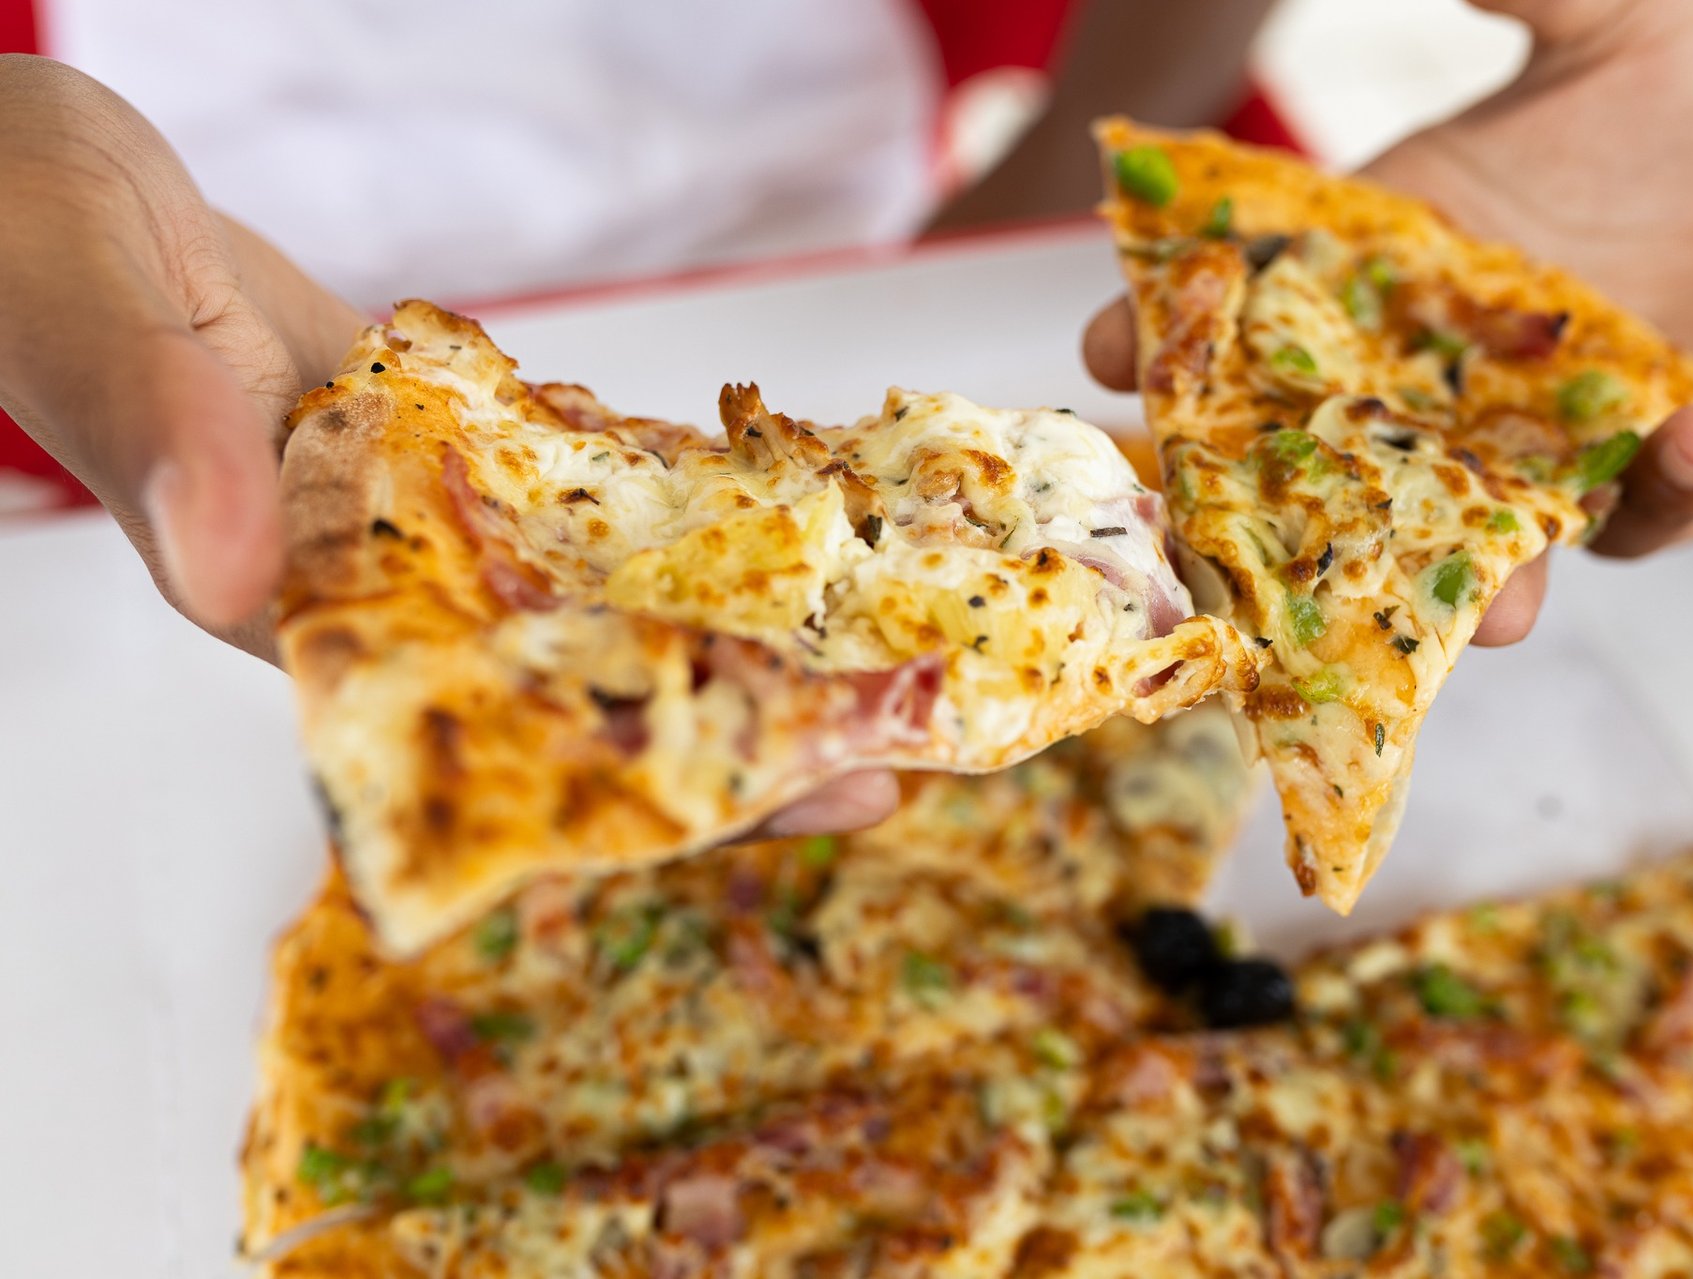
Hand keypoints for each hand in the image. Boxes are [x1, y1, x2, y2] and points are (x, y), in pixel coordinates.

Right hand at [0, 58, 894, 837]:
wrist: (22, 183)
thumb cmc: (19, 236)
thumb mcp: (83, 312)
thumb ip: (162, 435)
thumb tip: (232, 577)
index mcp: (287, 600)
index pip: (481, 725)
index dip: (628, 779)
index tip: (779, 802)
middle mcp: (369, 579)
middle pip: (566, 680)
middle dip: (719, 726)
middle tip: (888, 756)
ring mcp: (410, 511)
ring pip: (582, 591)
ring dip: (714, 624)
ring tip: (860, 657)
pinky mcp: (430, 439)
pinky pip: (563, 489)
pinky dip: (655, 504)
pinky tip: (757, 518)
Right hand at [1085, 0, 1692, 643]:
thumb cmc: (1690, 107)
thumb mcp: (1617, 25)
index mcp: (1399, 276)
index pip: (1257, 316)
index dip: (1170, 337)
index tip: (1105, 345)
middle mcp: (1443, 388)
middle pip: (1324, 466)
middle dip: (1268, 512)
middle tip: (1223, 534)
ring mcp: (1535, 454)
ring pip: (1468, 542)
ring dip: (1466, 584)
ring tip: (1490, 605)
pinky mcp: (1641, 490)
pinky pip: (1642, 517)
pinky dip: (1662, 488)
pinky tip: (1684, 430)